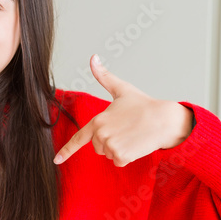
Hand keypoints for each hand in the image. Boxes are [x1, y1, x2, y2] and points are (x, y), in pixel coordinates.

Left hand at [53, 55, 193, 166]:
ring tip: (132, 135)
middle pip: (98, 146)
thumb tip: (93, 57)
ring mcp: (111, 146)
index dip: (66, 150)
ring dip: (119, 149)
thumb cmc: (144, 105)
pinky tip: (136, 144)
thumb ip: (104, 76)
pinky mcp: (121, 155)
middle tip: (126, 129)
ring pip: (109, 154)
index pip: (78, 138)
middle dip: (110, 141)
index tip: (57, 160)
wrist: (164, 119)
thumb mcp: (122, 89)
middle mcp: (101, 134)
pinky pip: (119, 162)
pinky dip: (127, 157)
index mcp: (98, 120)